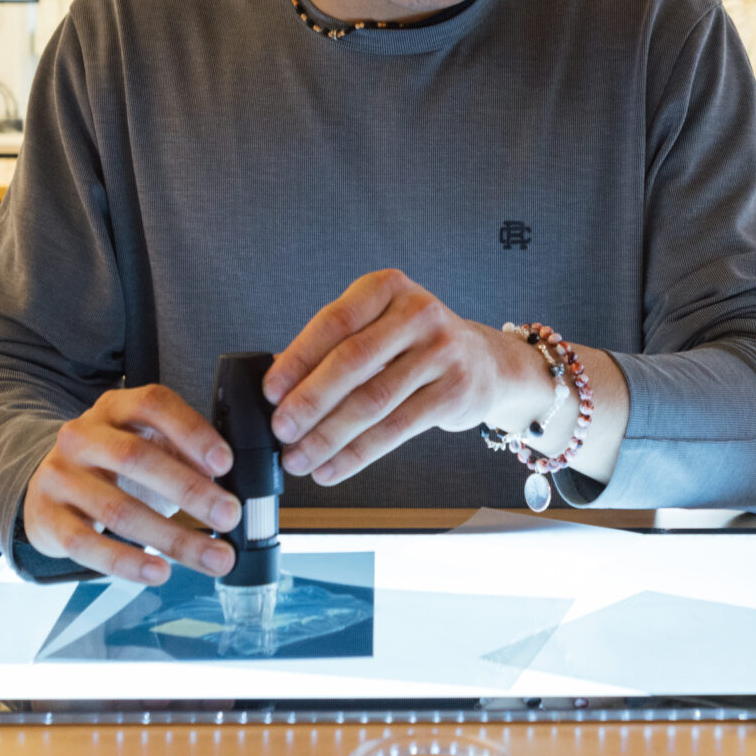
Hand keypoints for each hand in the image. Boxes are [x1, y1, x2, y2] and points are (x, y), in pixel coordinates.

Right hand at [19, 385, 243, 584]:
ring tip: (212, 556)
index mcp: (115, 408)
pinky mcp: (46, 516)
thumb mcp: (148, 446)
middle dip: (190, 490)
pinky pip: (87, 544)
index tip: (226, 464)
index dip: (192, 432)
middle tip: (229, 515)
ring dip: (172, 537)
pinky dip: (127, 562)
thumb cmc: (113, 467)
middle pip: (136, 458)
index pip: (153, 405)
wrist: (48, 487)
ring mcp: (59, 476)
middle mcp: (82, 436)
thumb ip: (186, 455)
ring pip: (117, 508)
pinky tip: (160, 571)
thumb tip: (231, 488)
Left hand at [264, 270, 550, 487]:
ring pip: (373, 401)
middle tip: (281, 430)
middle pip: (353, 362)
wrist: (485, 362)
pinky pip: (396, 430)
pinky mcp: (455, 392)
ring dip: (329, 436)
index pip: (334, 322)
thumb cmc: (414, 345)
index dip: (298, 359)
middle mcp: (419, 313)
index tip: (270, 392)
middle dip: (310, 402)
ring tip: (300, 458)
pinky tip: (332, 467)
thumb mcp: (377, 329)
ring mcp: (442, 352)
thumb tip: (277, 391)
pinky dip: (357, 454)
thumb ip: (332, 350)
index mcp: (387, 288)